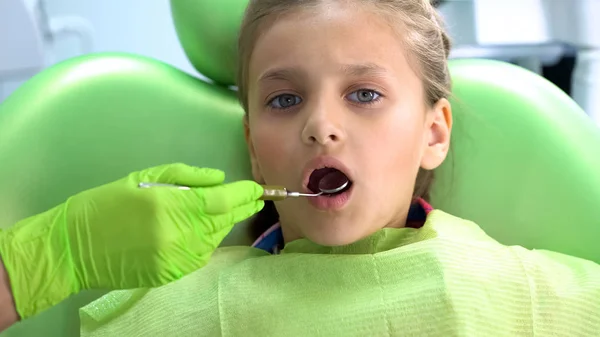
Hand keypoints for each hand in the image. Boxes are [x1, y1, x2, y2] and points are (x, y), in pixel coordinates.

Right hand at [0, 163, 263, 318]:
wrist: (75, 246)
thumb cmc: (108, 203)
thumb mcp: (145, 176)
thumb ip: (187, 177)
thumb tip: (220, 179)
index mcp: (171, 206)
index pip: (221, 200)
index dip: (244, 194)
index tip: (259, 189)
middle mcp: (179, 235)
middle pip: (223, 221)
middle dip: (241, 208)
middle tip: (256, 198)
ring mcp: (177, 258)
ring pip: (215, 238)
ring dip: (225, 224)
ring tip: (230, 210)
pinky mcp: (172, 274)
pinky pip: (201, 255)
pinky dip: (208, 240)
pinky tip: (206, 230)